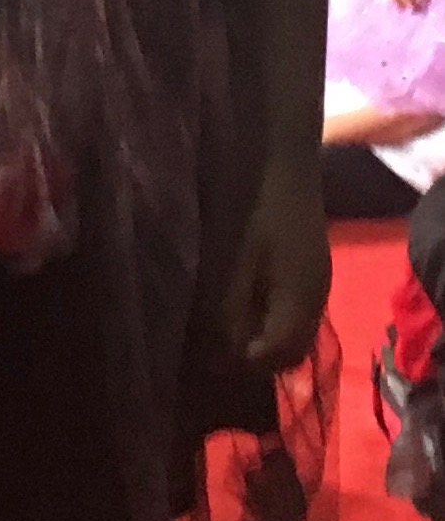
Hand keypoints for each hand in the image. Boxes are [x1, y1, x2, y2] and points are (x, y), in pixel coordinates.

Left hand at [222, 161, 330, 371]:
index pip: (274, 356)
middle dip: (252, 359)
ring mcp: (316, 280)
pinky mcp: (309, 266)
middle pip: (289, 352)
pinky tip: (240, 305)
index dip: (239, 365)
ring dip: (261, 340)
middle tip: (211, 352)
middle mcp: (315, 297)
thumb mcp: (233, 262)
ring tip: (221, 332)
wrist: (280, 155)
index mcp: (300, 300)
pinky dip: (268, 319)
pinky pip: (293, 310)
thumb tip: (218, 356)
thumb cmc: (252, 207)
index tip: (204, 361)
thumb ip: (227, 311)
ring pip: (293, 332)